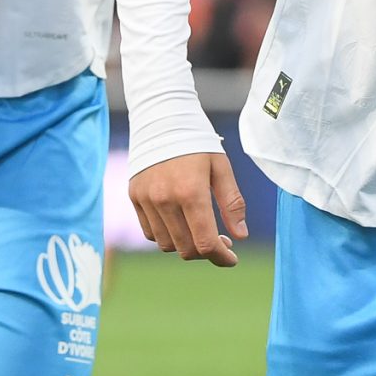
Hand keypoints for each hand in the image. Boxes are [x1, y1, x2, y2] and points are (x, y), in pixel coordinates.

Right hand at [130, 150, 249, 266]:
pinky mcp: (135, 197)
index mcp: (191, 192)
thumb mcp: (221, 167)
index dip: (222, 257)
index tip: (232, 259)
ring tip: (200, 230)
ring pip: (167, 244)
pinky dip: (167, 235)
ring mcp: (146, 199)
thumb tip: (240, 236)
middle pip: (186, 248)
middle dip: (207, 252)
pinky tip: (181, 223)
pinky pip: (151, 232)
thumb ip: (232, 203)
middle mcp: (165, 199)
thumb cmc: (198, 142)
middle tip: (222, 241)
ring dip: (186, 245)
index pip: (205, 242)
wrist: (162, 117)